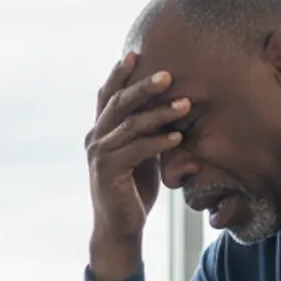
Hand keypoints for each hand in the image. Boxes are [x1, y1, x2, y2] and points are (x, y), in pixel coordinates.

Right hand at [84, 53, 188, 277]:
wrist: (119, 228)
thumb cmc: (133, 191)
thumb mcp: (143, 155)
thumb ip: (150, 133)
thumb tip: (176, 109)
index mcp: (100, 130)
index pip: (107, 95)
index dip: (119, 74)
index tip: (135, 53)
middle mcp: (95, 138)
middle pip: (118, 103)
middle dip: (143, 86)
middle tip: (168, 74)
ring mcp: (99, 154)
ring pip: (130, 125)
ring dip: (160, 113)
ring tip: (185, 104)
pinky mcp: (108, 172)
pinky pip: (136, 150)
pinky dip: (158, 142)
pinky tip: (177, 137)